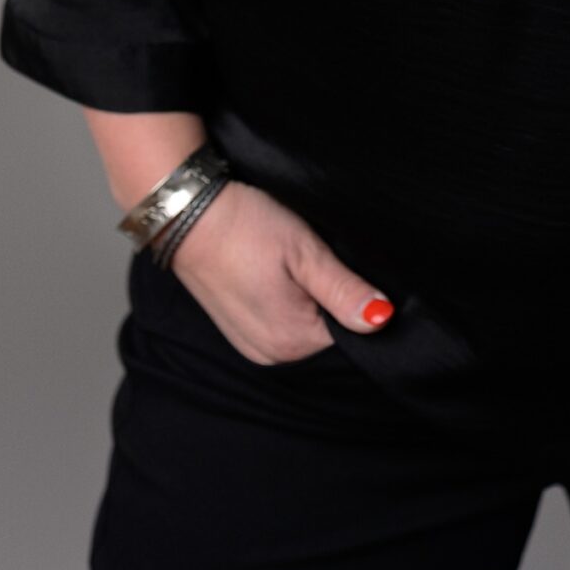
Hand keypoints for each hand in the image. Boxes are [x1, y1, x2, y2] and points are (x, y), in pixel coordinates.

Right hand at [166, 179, 395, 366]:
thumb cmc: (247, 227)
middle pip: (326, 332)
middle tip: (313, 258)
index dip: (354, 296)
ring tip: (290, 263)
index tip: (339, 265)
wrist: (187, 214)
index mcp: (292, 341)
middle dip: (330, 300)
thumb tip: (382, 319)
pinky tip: (276, 273)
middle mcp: (271, 355)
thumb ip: (344, 290)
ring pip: (303, 327)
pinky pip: (278, 325)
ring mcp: (251, 346)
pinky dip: (286, 303)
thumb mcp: (304, 251)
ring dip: (307, 301)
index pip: (350, 331)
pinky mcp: (237, 331)